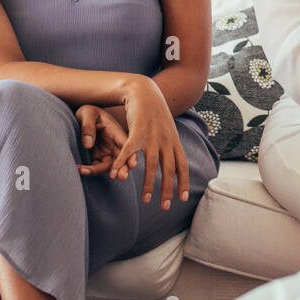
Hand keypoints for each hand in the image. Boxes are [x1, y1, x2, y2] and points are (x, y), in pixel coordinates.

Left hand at [75, 104, 135, 179]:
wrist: (81, 116)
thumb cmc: (87, 112)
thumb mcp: (87, 114)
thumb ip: (87, 127)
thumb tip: (88, 145)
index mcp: (116, 132)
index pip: (127, 145)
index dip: (131, 155)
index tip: (131, 165)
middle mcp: (114, 144)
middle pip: (122, 159)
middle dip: (123, 169)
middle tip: (120, 177)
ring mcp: (107, 152)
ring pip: (109, 166)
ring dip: (98, 171)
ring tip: (83, 171)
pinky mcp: (98, 157)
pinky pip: (96, 167)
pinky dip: (88, 170)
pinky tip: (78, 168)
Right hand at [111, 77, 190, 209]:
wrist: (144, 91)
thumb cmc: (154, 111)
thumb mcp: (167, 128)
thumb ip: (169, 144)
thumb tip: (172, 158)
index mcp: (174, 141)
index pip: (182, 166)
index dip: (183, 183)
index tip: (182, 199)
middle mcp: (166, 140)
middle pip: (169, 170)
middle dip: (167, 190)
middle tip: (164, 207)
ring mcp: (152, 136)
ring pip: (152, 166)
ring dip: (148, 184)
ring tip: (145, 200)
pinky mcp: (137, 132)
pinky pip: (129, 152)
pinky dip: (123, 164)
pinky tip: (116, 175)